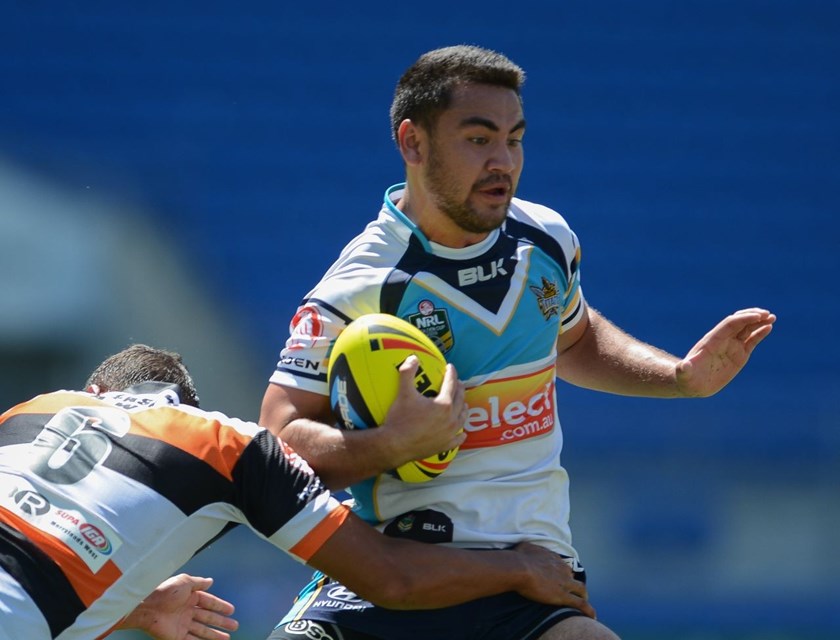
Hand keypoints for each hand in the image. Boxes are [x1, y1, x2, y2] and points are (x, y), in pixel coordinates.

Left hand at [118, 574, 237, 639]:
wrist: (148, 606)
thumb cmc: (166, 591)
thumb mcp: (185, 582)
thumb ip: (198, 582)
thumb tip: (211, 581)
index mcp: (189, 597)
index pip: (209, 602)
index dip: (220, 606)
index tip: (231, 610)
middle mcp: (187, 611)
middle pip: (208, 618)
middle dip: (221, 622)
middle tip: (234, 626)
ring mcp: (182, 625)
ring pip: (202, 631)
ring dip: (215, 635)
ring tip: (227, 638)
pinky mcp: (176, 636)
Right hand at [379, 356, 466, 465]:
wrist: (394, 446)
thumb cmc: (399, 419)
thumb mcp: (403, 393)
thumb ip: (407, 372)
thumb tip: (413, 357)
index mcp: (444, 404)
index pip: (451, 384)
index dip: (451, 373)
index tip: (450, 367)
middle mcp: (450, 419)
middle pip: (461, 400)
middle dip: (459, 389)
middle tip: (457, 383)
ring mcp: (449, 434)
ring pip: (462, 418)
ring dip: (463, 409)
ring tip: (462, 404)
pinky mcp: (444, 446)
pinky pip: (457, 439)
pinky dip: (460, 434)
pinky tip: (462, 433)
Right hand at [513, 543, 595, 618]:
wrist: (520, 568)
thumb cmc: (520, 557)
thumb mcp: (525, 547)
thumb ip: (529, 549)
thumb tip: (526, 549)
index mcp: (555, 558)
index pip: (563, 567)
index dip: (562, 573)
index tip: (559, 579)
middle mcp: (563, 569)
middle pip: (573, 577)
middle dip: (573, 584)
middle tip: (570, 591)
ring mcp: (565, 583)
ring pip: (581, 590)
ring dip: (583, 596)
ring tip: (583, 604)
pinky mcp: (563, 596)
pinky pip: (580, 604)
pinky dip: (587, 610)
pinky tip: (591, 616)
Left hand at [676, 307, 775, 396]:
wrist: (692, 383)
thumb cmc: (686, 378)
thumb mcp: (684, 374)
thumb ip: (685, 370)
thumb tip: (683, 367)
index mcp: (712, 341)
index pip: (729, 325)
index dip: (743, 319)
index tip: (757, 317)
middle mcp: (723, 340)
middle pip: (739, 323)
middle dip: (752, 316)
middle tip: (767, 314)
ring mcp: (731, 346)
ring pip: (747, 329)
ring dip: (759, 322)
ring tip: (772, 317)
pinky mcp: (739, 354)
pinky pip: (751, 341)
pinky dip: (759, 333)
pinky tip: (768, 327)